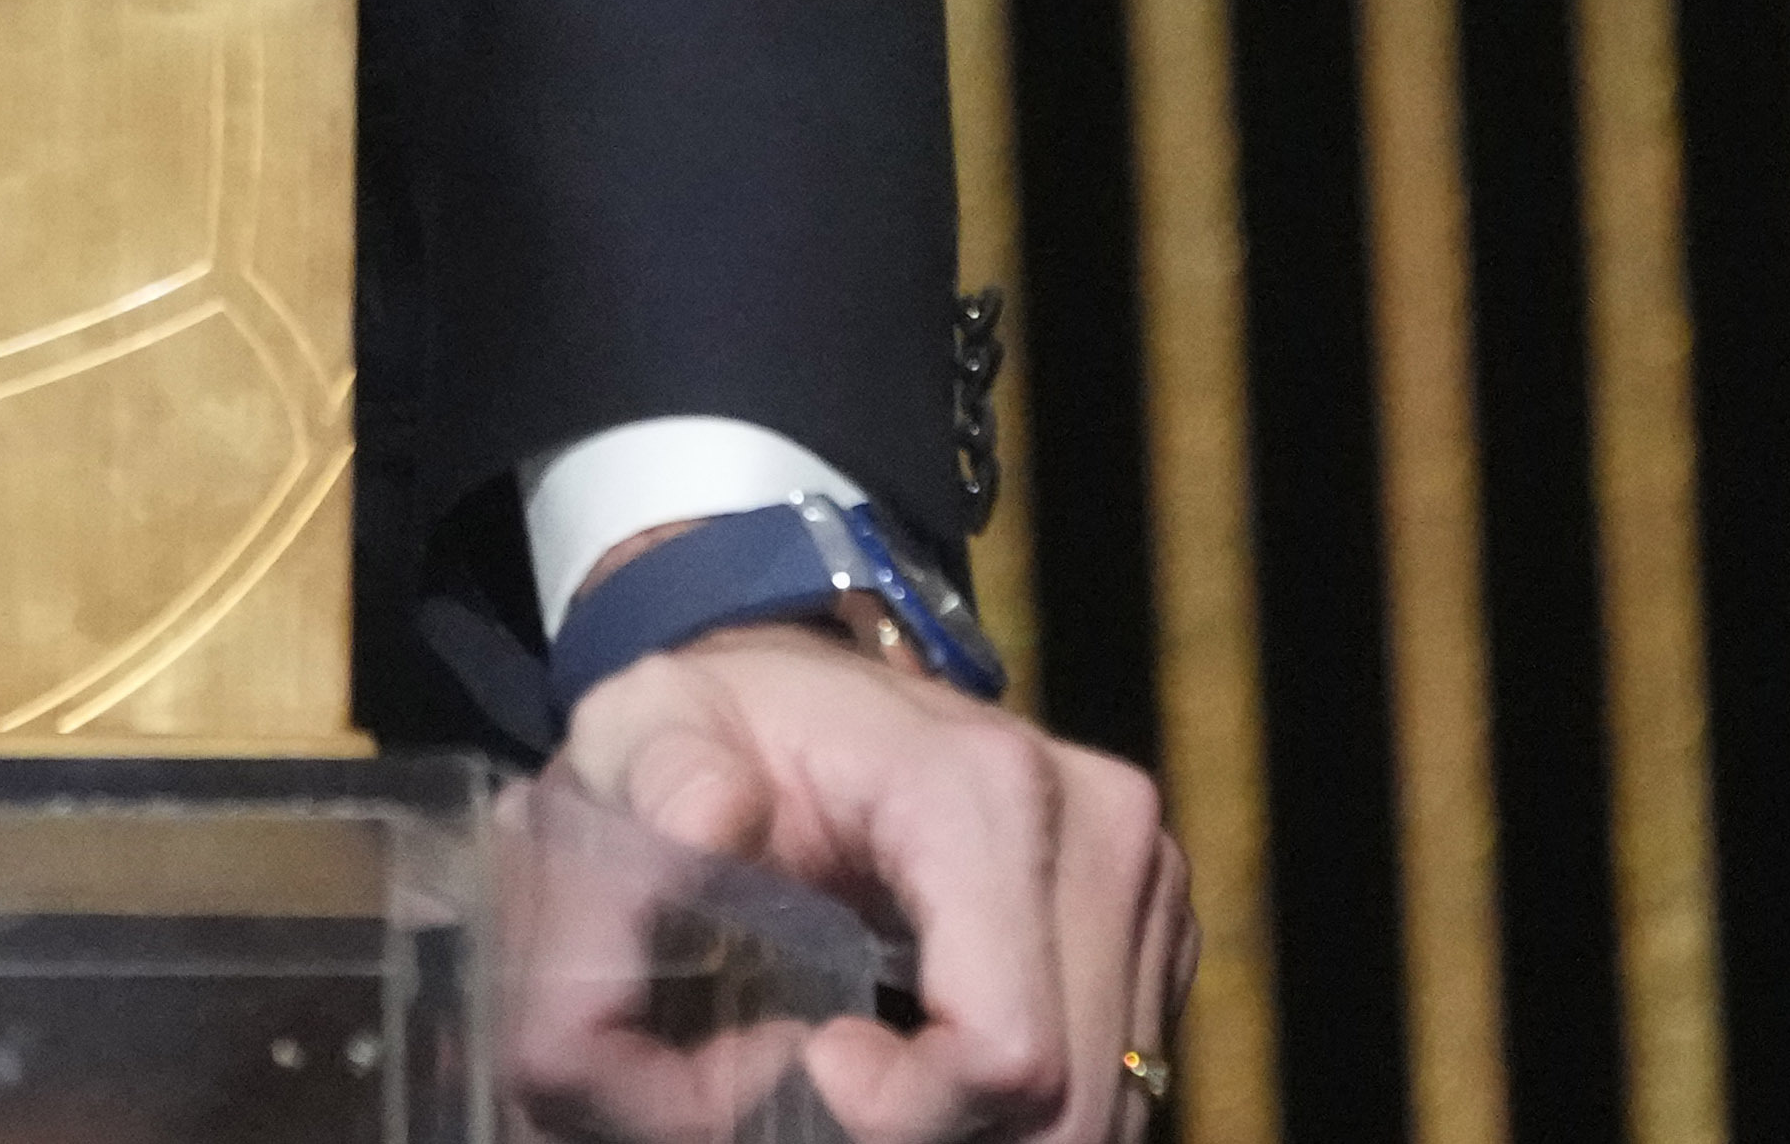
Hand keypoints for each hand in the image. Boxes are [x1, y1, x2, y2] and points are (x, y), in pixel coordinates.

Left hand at [522, 615, 1189, 1141]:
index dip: (903, 1112)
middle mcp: (1099, 827)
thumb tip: (713, 821)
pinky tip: (931, 1066)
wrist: (790, 689)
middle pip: (1069, 1106)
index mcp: (986, 788)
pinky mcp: (1153, 928)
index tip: (811, 1060)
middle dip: (939, 1136)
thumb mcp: (637, 737)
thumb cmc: (708, 730)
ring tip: (872, 1073)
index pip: (1008, 1052)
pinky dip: (1016, 1113)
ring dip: (980, 1131)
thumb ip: (649, 791)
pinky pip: (1117, 1085)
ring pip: (1103, 1111)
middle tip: (826, 1081)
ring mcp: (1144, 878)